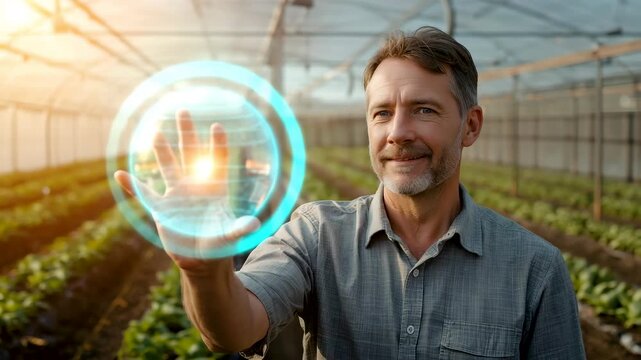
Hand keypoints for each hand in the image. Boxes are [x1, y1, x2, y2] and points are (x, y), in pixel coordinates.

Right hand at [114, 109, 259, 270]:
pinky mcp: (161, 209)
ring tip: (156, 131)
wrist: (201, 260)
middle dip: (187, 133)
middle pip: (190, 154)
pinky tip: (120, 174)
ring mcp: (177, 195)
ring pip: (168, 166)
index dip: (217, 145)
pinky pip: (144, 194)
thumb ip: (239, 229)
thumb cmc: (219, 244)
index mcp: (215, 188)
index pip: (217, 161)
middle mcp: (195, 186)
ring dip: (161, 150)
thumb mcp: (230, 236)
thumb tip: (254, 226)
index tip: (217, 125)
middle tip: (183, 110)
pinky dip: (133, 185)